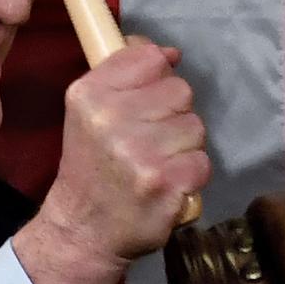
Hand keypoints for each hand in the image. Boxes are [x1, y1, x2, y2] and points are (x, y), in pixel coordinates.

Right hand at [13, 41, 209, 283]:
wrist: (82, 229)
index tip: (144, 99)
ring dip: (183, 146)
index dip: (156, 77)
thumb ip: (124, 75)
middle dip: (172, 114)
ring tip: (156, 163)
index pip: (150, 58)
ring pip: (195, 125)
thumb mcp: (89, 111)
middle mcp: (110, 119)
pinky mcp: (166, 183)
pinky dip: (190, 175)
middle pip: (180, 90)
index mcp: (89, 94)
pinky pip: (202, 161)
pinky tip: (166, 185)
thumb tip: (170, 53)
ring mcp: (139, 153)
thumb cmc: (90, 165)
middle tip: (148, 140)